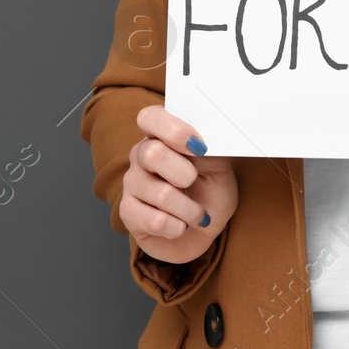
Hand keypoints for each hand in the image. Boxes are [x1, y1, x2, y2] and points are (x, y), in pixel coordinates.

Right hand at [119, 105, 238, 264]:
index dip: (174, 130)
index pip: (151, 117)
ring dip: (190, 209)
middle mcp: (141, 156)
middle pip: (152, 153)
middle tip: (195, 183)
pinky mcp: (128, 213)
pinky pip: (154, 221)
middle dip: (184, 174)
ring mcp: (132, 184)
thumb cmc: (210, 194)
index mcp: (163, 136)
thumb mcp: (220, 169)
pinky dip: (177, 227)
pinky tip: (180, 226)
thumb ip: (211, 153)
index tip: (198, 147)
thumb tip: (200, 147)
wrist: (203, 231)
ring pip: (160, 194)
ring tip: (197, 214)